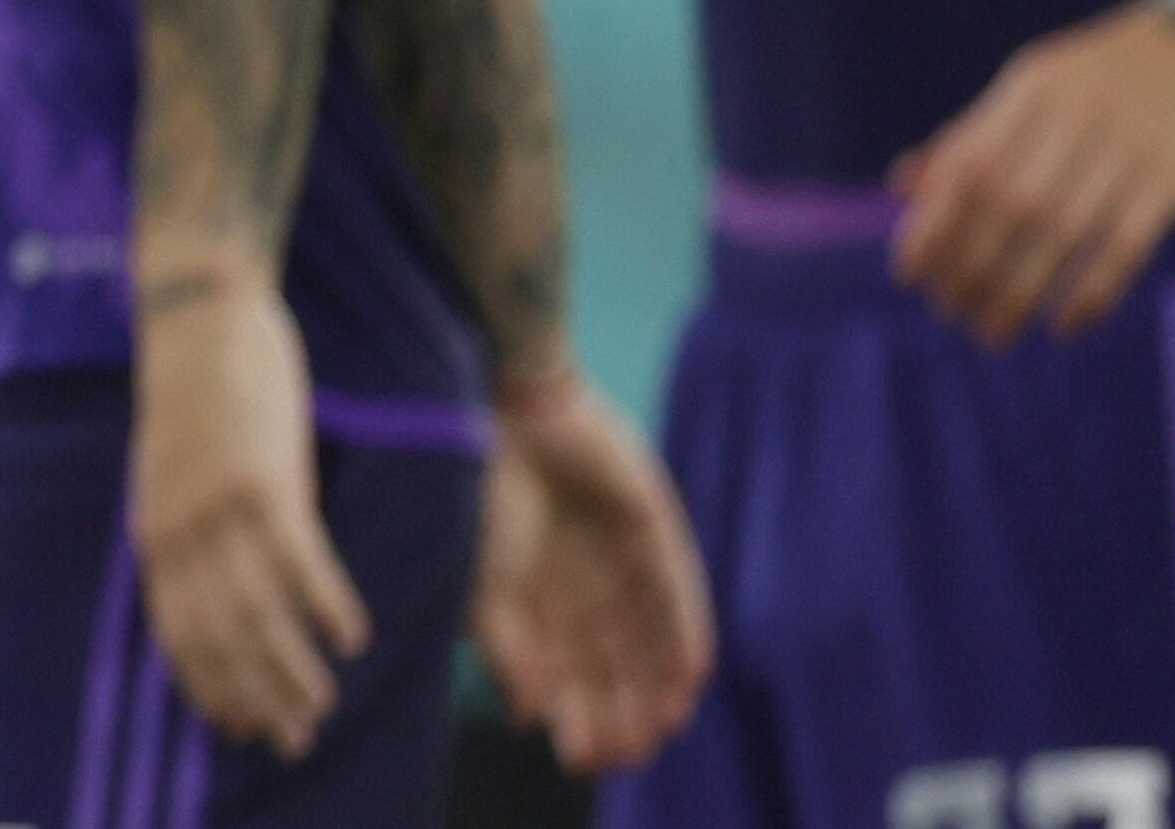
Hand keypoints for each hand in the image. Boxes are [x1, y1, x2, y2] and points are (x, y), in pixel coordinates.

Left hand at [130, 263, 368, 756]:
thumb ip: (188, 529)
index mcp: (152, 528)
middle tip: (293, 737)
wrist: (198, 312)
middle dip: (255, 695)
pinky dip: (326, 607)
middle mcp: (178, 528)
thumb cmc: (195, 392)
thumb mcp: (171, 470)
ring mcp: (219, 506)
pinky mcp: (264, 479)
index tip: (237, 726)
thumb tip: (216, 585)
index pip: (175, 632)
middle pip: (219, 636)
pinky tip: (351, 636)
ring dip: (293, 668)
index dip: (206, 685)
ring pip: (259, 612)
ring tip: (323, 701)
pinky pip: (300, 563)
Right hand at [472, 363, 713, 775]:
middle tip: (630, 753)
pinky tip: (690, 674)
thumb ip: (504, 649)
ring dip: (658, 683)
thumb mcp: (484, 586)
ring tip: (664, 724)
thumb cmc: (484, 499)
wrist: (510, 417)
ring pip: (651, 637)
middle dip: (623, 710)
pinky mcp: (656, 530)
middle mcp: (588, 587)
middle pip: (615, 664)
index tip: (581, 757)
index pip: (569, 673)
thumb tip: (526, 716)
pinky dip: (686, 633)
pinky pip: (680, 592)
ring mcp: (624, 560)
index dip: (579, 716)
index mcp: (544, 601)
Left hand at [890, 2, 1174, 346]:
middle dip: (972, 266)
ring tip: (993, 332)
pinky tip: (1066, 325)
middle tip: (950, 313)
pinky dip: (1093, 291)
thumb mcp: (1031, 90)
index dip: (935, 222)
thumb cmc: (1094, 84)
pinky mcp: (1171, 181)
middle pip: (1009, 204)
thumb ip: (971, 137)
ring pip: (1063, 232)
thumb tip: (904, 187)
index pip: (968, 164)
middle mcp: (1072, 117)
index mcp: (1028, 92)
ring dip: (1022, 291)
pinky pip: (1127, 246)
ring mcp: (1125, 150)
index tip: (909, 273)